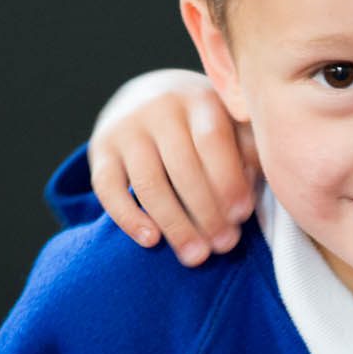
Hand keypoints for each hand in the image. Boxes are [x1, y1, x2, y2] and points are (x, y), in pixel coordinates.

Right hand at [87, 69, 260, 263]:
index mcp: (198, 99)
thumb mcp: (228, 122)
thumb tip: (252, 190)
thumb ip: (247, 149)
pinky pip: (108, 189)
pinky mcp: (100, 150)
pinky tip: (151, 241)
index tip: (242, 216)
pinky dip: (129, 218)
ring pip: (148, 183)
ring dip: (175, 225)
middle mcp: (159, 109)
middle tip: (224, 246)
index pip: (212, 140)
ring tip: (195, 256)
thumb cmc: (202, 123)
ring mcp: (126, 129)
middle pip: (182, 167)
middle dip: (206, 212)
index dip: (227, 180)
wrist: (144, 98)